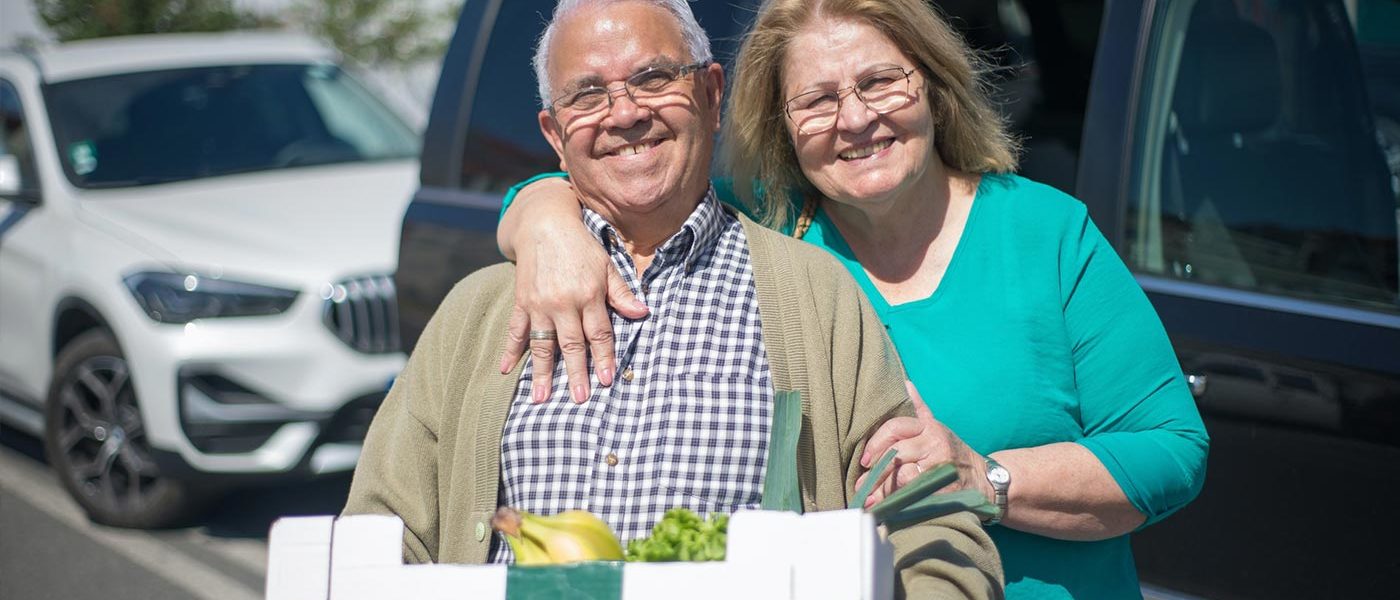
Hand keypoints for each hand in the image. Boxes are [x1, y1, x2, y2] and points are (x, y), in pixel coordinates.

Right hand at [497, 180, 648, 402]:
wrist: (544, 224)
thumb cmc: (581, 247)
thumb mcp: (607, 265)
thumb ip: (622, 293)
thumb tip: (643, 313)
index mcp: (588, 295)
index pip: (599, 334)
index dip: (603, 358)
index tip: (606, 380)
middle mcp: (563, 303)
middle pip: (571, 345)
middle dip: (576, 373)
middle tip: (579, 399)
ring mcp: (539, 304)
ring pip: (542, 344)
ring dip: (542, 373)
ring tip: (540, 398)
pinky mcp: (522, 301)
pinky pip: (516, 331)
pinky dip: (510, 350)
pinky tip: (506, 370)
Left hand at [854, 381, 994, 507]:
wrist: (985, 479)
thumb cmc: (953, 453)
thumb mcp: (938, 428)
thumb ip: (920, 409)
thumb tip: (906, 385)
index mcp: (929, 428)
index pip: (895, 428)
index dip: (876, 444)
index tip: (865, 461)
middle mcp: (935, 444)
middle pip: (896, 454)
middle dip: (876, 472)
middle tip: (862, 487)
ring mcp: (941, 466)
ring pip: (903, 476)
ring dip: (884, 490)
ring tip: (870, 500)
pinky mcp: (945, 488)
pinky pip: (916, 494)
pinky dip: (900, 501)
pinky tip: (888, 508)